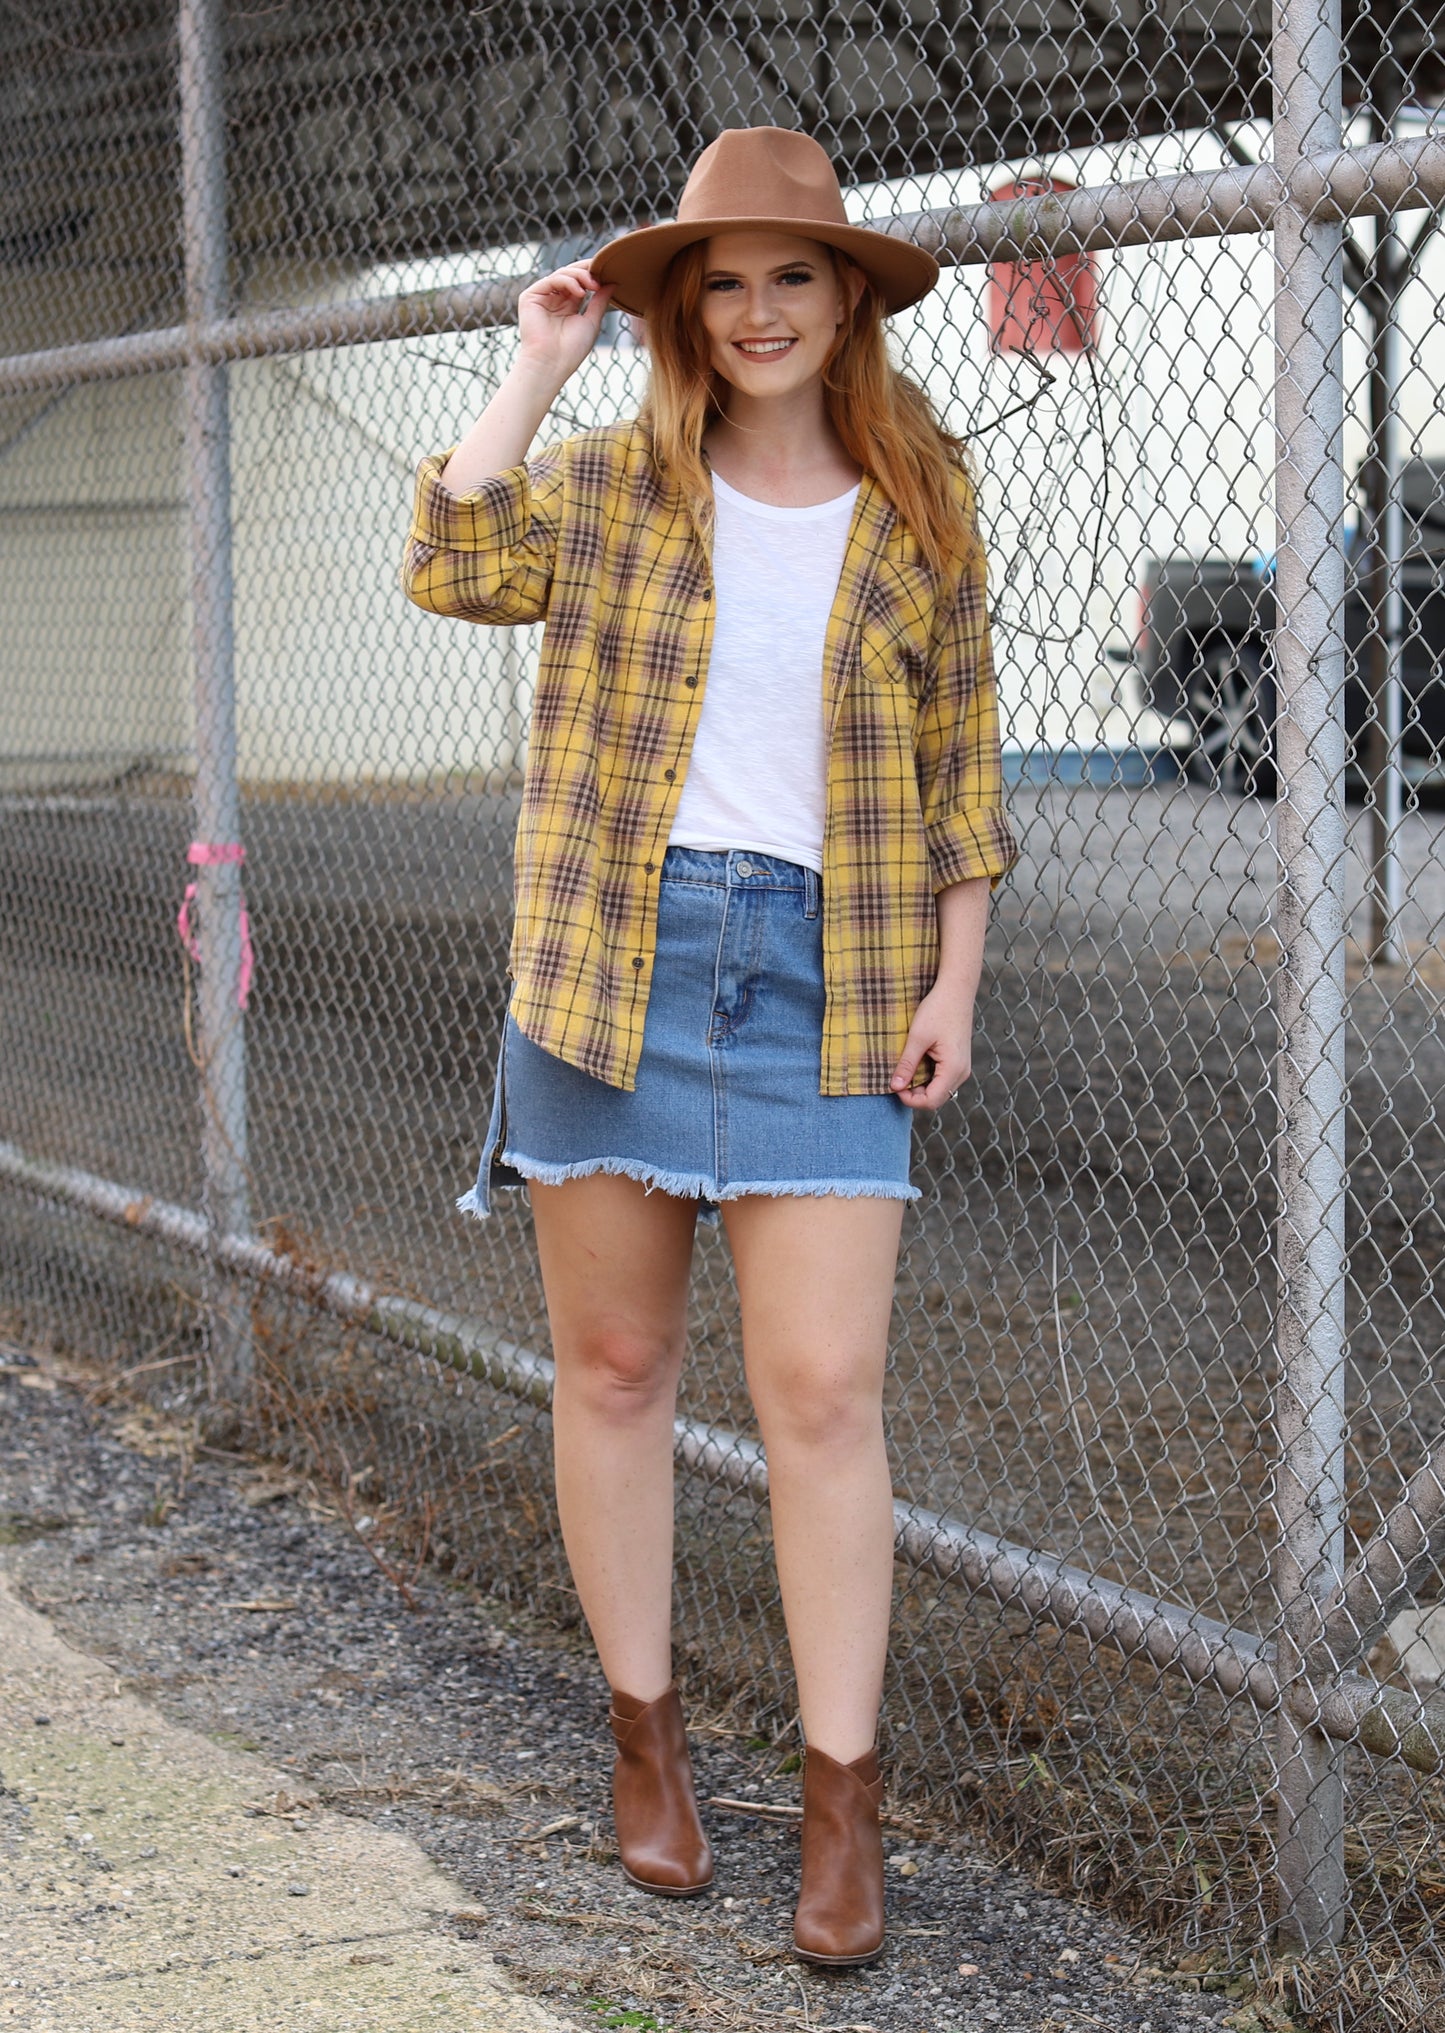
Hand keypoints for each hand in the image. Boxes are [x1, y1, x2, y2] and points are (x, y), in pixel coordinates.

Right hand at [515, 261, 615, 384]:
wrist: (552, 364)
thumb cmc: (571, 350)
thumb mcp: (591, 321)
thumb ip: (600, 301)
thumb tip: (612, 283)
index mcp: (567, 304)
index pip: (580, 281)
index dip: (593, 274)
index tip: (609, 274)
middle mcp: (553, 298)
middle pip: (571, 274)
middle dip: (587, 272)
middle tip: (602, 276)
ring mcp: (541, 297)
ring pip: (562, 274)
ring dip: (580, 276)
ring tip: (593, 286)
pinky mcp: (530, 297)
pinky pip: (551, 280)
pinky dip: (567, 281)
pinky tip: (580, 292)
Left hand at [889, 982, 974, 1110]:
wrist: (956, 991)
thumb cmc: (937, 1010)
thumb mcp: (917, 1038)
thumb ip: (906, 1064)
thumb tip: (894, 1087)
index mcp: (953, 1068)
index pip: (931, 1101)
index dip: (910, 1100)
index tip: (894, 1086)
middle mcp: (962, 1072)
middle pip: (936, 1099)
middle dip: (915, 1095)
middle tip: (896, 1080)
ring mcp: (962, 1067)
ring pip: (940, 1090)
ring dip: (921, 1087)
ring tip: (904, 1072)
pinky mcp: (958, 1060)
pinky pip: (943, 1079)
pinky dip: (928, 1078)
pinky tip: (915, 1066)